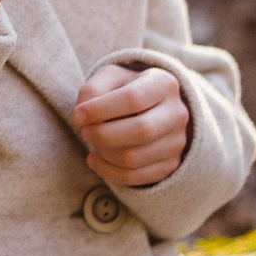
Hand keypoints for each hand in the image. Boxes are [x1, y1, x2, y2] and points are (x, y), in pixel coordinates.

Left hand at [73, 62, 188, 187]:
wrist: (149, 107)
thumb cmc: (123, 89)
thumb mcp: (107, 78)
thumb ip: (92, 90)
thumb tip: (83, 118)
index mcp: (164, 84)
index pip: (133, 98)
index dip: (100, 109)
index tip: (78, 115)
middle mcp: (177, 113)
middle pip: (141, 131)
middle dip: (103, 134)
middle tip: (84, 131)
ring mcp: (177, 142)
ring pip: (135, 158)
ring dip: (104, 153)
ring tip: (91, 142)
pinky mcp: (170, 165)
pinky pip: (135, 177)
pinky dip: (108, 171)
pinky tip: (95, 159)